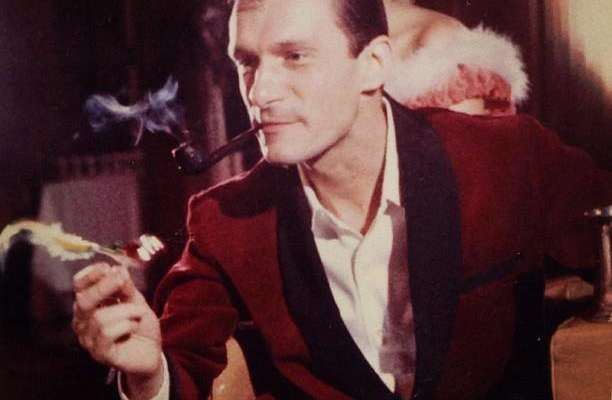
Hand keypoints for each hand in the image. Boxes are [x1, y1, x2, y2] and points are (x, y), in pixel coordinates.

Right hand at [72, 263, 162, 394]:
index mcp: (89, 306)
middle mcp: (83, 323)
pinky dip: (126, 325)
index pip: (78, 286)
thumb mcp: (135, 300)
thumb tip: (117, 269)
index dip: (90, 275)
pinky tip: (133, 327)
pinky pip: (107, 334)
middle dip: (103, 288)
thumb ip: (126, 287)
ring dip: (126, 311)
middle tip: (122, 281)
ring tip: (137, 315)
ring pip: (100, 317)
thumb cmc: (139, 325)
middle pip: (83, 301)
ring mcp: (89, 340)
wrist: (152, 352)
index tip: (106, 267)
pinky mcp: (100, 354)